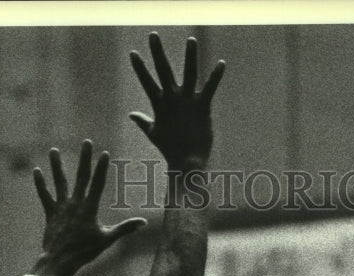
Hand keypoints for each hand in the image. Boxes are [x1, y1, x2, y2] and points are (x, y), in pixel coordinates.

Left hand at [31, 142, 145, 275]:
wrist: (61, 260)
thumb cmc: (85, 251)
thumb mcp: (107, 239)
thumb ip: (125, 228)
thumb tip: (143, 223)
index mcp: (90, 208)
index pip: (98, 183)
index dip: (101, 168)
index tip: (104, 153)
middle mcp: (75, 203)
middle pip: (81, 176)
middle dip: (85, 159)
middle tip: (87, 142)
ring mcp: (61, 207)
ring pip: (59, 182)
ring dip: (57, 165)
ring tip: (53, 150)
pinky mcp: (51, 212)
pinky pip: (45, 195)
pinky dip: (40, 183)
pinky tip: (37, 170)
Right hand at [129, 33, 224, 169]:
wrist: (187, 162)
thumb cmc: (170, 149)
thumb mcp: (154, 133)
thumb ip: (143, 121)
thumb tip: (131, 115)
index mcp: (160, 104)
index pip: (147, 82)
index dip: (140, 68)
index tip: (133, 53)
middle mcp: (172, 99)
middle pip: (163, 70)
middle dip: (157, 52)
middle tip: (153, 34)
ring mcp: (187, 102)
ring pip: (189, 73)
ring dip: (190, 56)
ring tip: (191, 39)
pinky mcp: (202, 107)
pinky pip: (210, 88)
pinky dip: (216, 76)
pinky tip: (222, 63)